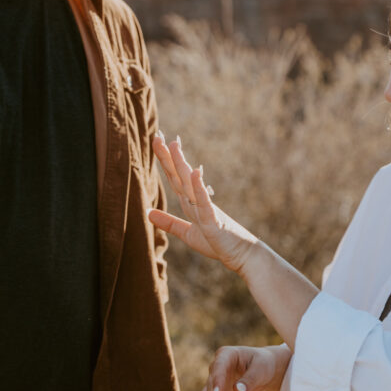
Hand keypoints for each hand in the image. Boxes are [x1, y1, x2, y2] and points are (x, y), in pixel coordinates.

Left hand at [148, 134, 256, 273]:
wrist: (242, 255)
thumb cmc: (218, 243)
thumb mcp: (188, 234)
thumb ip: (169, 223)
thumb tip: (148, 212)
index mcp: (190, 203)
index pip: (174, 178)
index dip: (164, 161)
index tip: (156, 141)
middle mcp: (197, 201)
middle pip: (179, 175)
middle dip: (168, 156)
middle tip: (157, 135)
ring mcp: (206, 208)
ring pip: (189, 183)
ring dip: (181, 164)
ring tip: (173, 145)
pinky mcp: (213, 220)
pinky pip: (204, 202)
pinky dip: (198, 187)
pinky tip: (195, 172)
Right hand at [197, 344, 290, 390]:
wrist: (265, 369)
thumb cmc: (263, 365)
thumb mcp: (261, 369)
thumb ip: (250, 379)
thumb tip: (238, 390)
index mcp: (226, 355)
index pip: (219, 368)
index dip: (217, 382)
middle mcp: (216, 367)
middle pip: (212, 386)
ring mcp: (215, 382)